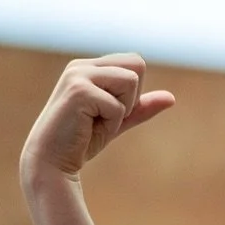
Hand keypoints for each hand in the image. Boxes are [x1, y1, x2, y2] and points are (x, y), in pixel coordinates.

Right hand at [20, 53, 174, 181]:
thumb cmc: (83, 141)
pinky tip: (88, 128)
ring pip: (131, 80)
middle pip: (137, 65)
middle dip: (131, 97)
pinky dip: (111, 123)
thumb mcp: (118, 121)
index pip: (135, 63)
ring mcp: (78, 75)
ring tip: (96, 121)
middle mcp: (81, 66)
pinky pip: (118, 105)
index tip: (111, 111)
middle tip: (105, 116)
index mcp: (89, 68)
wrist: (53, 161)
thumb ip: (141, 107)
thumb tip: (171, 98)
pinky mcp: (78, 90)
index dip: (133, 93)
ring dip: (122, 110)